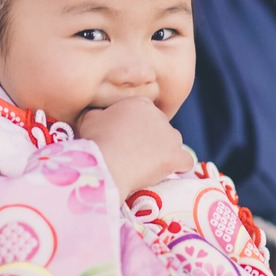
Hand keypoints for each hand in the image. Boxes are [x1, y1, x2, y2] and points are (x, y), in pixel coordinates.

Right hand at [76, 96, 193, 198]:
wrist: (107, 163)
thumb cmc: (96, 140)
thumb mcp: (90, 119)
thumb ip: (100, 114)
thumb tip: (100, 116)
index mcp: (140, 103)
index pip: (144, 113)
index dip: (135, 126)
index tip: (126, 138)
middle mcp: (159, 116)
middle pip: (159, 127)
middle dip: (150, 138)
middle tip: (134, 153)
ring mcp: (170, 136)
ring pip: (173, 142)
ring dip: (164, 151)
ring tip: (149, 165)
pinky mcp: (175, 156)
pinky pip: (185, 160)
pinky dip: (179, 166)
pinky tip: (172, 171)